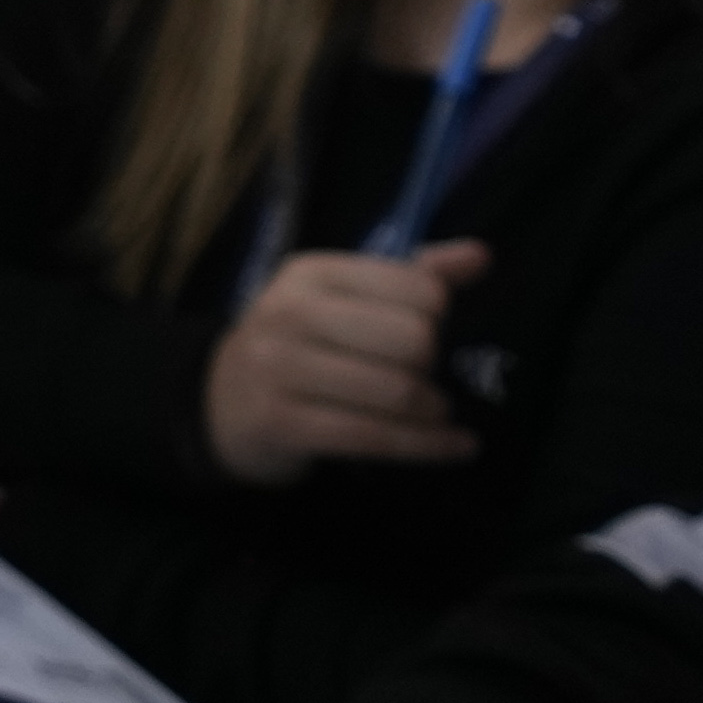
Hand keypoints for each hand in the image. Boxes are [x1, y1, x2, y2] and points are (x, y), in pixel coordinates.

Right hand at [202, 242, 486, 482]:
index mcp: (312, 272)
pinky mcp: (283, 425)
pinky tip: (458, 446)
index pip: (415, 287)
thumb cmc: (300, 342)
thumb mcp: (344, 297)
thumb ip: (412, 275)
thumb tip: (481, 256)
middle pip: (413, 340)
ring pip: (397, 393)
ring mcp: (281, 371)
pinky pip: (377, 438)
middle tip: (421, 373)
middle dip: (431, 363)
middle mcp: (292, 314)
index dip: (438, 313)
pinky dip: (430, 446)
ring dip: (433, 409)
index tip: (427, 328)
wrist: (221, 401)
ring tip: (433, 410)